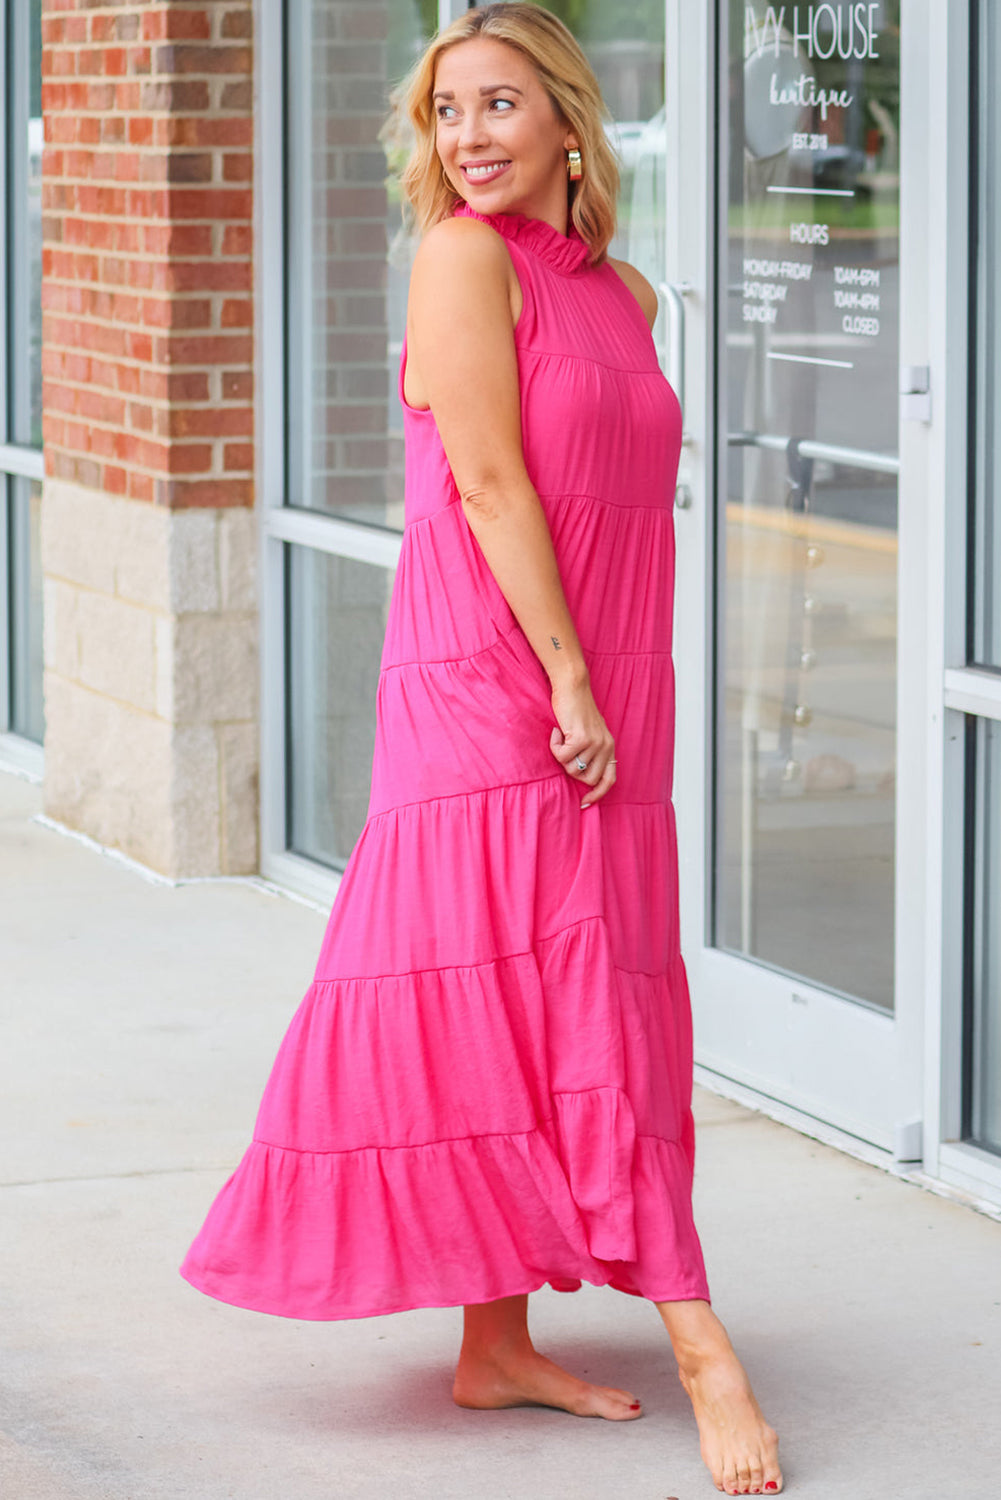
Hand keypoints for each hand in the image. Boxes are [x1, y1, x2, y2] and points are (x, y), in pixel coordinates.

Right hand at [549, 677, 616, 807]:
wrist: (573, 687)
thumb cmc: (576, 709)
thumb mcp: (589, 733)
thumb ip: (590, 752)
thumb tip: (579, 775)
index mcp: (609, 747)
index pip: (609, 779)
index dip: (598, 794)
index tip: (585, 802)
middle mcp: (606, 746)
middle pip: (587, 779)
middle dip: (571, 771)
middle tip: (564, 753)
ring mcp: (595, 743)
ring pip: (572, 769)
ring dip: (561, 756)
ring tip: (561, 738)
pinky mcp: (581, 738)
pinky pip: (562, 756)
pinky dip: (554, 746)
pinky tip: (556, 731)